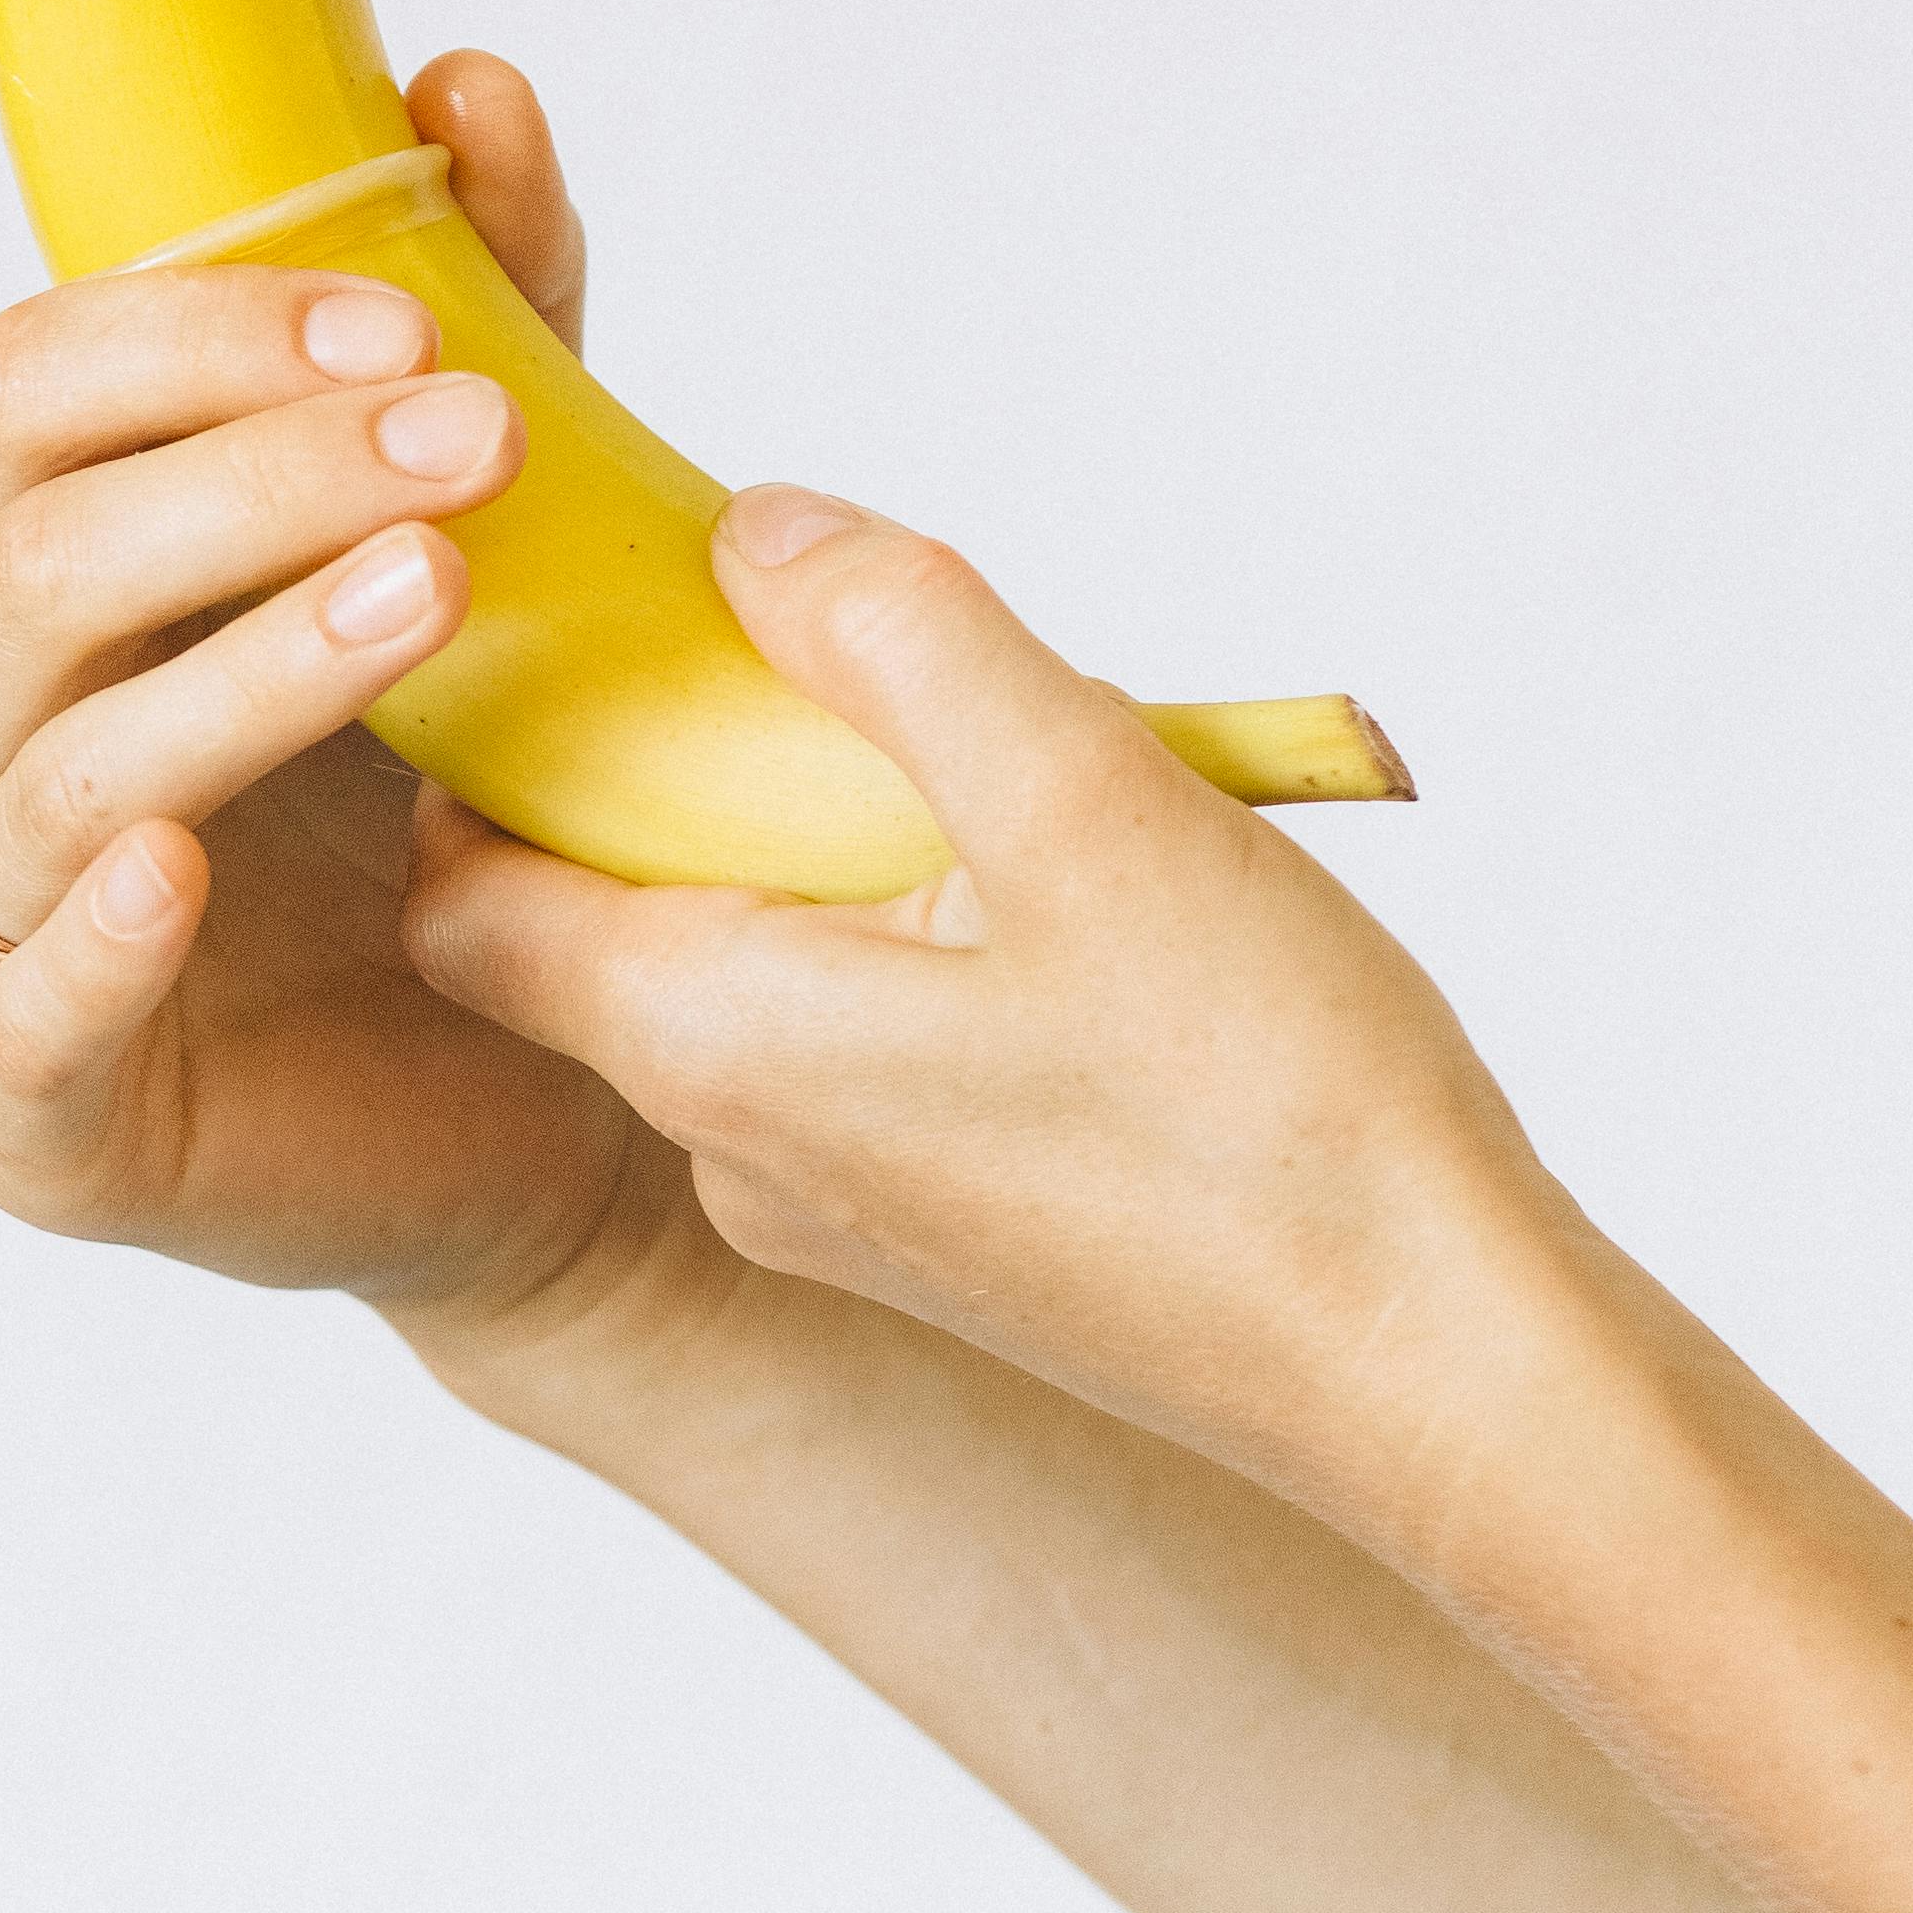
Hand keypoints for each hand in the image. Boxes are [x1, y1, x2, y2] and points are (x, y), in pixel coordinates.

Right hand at [0, 56, 725, 1364]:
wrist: (531, 1098)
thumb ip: (483, 313)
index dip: (196, 335)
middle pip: (32, 553)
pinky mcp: (30, 1115)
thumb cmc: (459, 795)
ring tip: (430, 598)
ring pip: (59, 768)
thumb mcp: (494, 532)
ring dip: (245, 671)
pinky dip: (89, 944)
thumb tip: (466, 86)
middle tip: (475, 441)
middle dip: (255, 477)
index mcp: (34, 560)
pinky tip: (183, 876)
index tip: (407, 318)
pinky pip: (17, 1021)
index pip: (27, 386)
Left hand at [401, 484, 1560, 1537]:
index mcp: (713, 1045)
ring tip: (989, 751)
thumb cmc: (1268, 1110)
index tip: (587, 618)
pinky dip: (920, 937)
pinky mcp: (961, 1238)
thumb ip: (896, 635)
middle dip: (686, 760)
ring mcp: (852, 1213)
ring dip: (827, 844)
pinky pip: (871, 1044)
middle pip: (610, 915)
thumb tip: (751, 533)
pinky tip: (1075, 889)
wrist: (1449, 1378)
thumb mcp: (1081, 797)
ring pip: (761, 972)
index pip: (463, 894)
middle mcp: (740, 1151)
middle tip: (824, 639)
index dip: (484, 746)